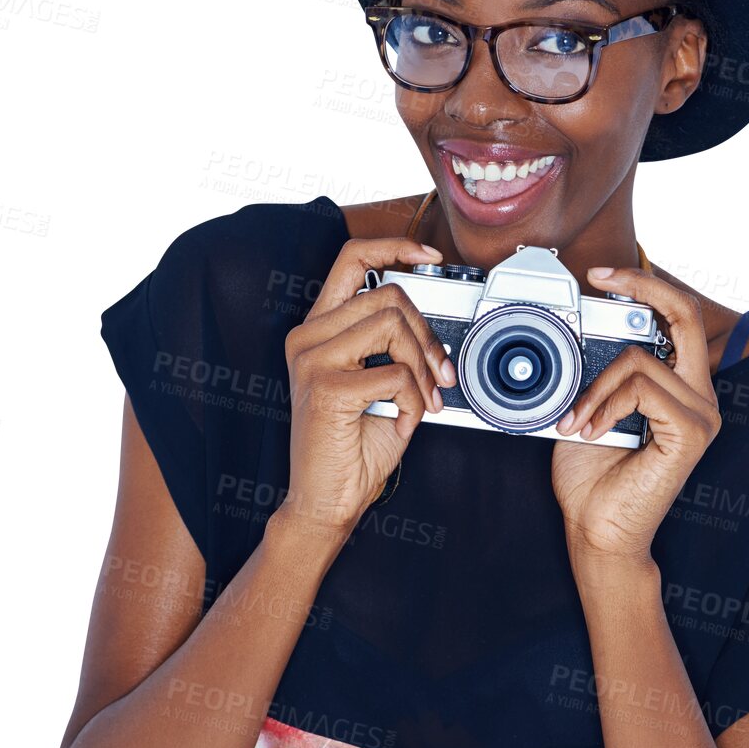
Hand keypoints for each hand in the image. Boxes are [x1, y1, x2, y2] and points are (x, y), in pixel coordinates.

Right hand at [278, 236, 455, 535]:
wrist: (326, 500)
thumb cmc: (352, 450)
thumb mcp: (379, 389)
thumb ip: (396, 352)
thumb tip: (438, 336)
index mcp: (318, 330)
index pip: (352, 259)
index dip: (395, 247)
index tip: (430, 255)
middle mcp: (308, 337)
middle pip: (387, 295)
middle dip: (427, 335)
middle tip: (439, 374)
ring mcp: (312, 360)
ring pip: (392, 325)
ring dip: (422, 366)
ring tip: (422, 400)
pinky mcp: (325, 388)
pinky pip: (395, 374)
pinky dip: (413, 401)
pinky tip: (402, 422)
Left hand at [551, 267, 721, 562]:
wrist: (598, 532)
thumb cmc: (592, 479)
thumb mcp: (587, 409)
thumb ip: (596, 372)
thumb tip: (574, 333)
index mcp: (680, 388)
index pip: (677, 317)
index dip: (645, 285)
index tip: (603, 274)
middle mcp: (700, 397)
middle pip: (684, 314)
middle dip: (642, 284)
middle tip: (599, 277)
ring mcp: (701, 415)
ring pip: (641, 359)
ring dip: (594, 386)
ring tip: (574, 420)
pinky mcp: (691, 432)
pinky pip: (642, 389)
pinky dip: (605, 404)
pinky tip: (590, 430)